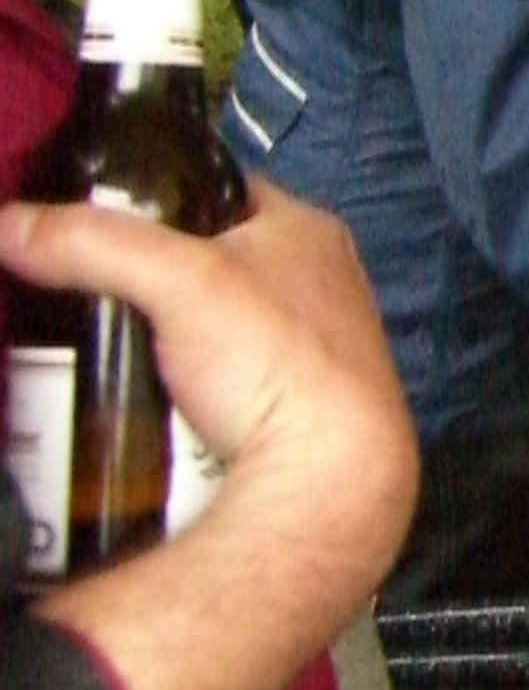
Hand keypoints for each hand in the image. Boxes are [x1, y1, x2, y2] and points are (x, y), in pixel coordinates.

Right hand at [0, 185, 417, 689]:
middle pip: (201, 263)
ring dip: (151, 336)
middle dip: (137, 274)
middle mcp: (315, 288)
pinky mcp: (281, 428)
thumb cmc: (285, 374)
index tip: (74, 216)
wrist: (335, 490)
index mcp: (305, 237)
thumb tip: (8, 224)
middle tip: (60, 289)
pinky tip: (132, 419)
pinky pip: (210, 396)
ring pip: (205, 329)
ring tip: (84, 350)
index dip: (143, 204)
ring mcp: (304, 359)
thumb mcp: (185, 278)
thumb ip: (97, 242)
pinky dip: (172, 396)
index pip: (208, 199)